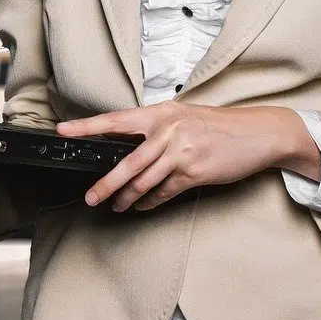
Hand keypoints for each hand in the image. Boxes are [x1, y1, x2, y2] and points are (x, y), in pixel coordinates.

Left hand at [56, 103, 320, 212]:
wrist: (258, 133)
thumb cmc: (217, 125)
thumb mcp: (183, 117)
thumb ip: (155, 128)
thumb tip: (124, 144)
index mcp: (160, 113)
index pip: (115, 120)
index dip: (86, 126)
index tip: (62, 131)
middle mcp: (168, 130)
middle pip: (127, 162)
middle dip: (105, 183)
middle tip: (90, 197)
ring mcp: (182, 152)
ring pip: (144, 181)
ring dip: (127, 198)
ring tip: (116, 206)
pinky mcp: (195, 172)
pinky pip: (164, 192)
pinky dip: (151, 202)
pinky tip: (143, 207)